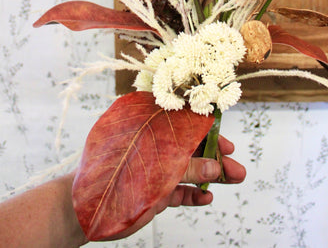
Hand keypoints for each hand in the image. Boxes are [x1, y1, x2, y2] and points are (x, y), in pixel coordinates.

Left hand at [103, 135, 245, 240]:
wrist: (87, 208)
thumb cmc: (116, 174)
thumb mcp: (161, 169)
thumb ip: (189, 168)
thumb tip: (217, 167)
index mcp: (152, 126)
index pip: (185, 122)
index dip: (208, 130)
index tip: (225, 140)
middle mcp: (155, 144)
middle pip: (191, 147)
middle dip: (216, 156)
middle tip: (237, 167)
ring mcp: (154, 166)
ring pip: (188, 168)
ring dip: (211, 175)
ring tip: (235, 179)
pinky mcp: (152, 188)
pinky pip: (177, 189)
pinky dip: (192, 193)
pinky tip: (207, 197)